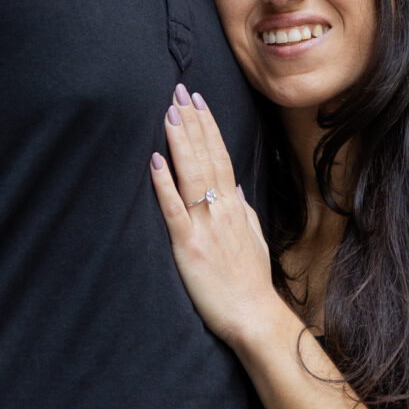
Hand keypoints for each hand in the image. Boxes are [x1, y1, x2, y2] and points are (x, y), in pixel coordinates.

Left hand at [150, 85, 277, 347]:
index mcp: (235, 207)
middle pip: (206, 157)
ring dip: (180, 142)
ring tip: (169, 113)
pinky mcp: (188, 247)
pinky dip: (164, 184)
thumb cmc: (251, 282)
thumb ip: (242, 210)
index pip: (221, 156)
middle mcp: (221, 210)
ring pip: (192, 175)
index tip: (198, 101)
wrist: (253, 317)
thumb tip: (233, 185)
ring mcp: (205, 226)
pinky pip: (174, 210)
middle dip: (192, 122)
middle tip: (178, 91)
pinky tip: (155, 161)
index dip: (208, 126)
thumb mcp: (253, 238)